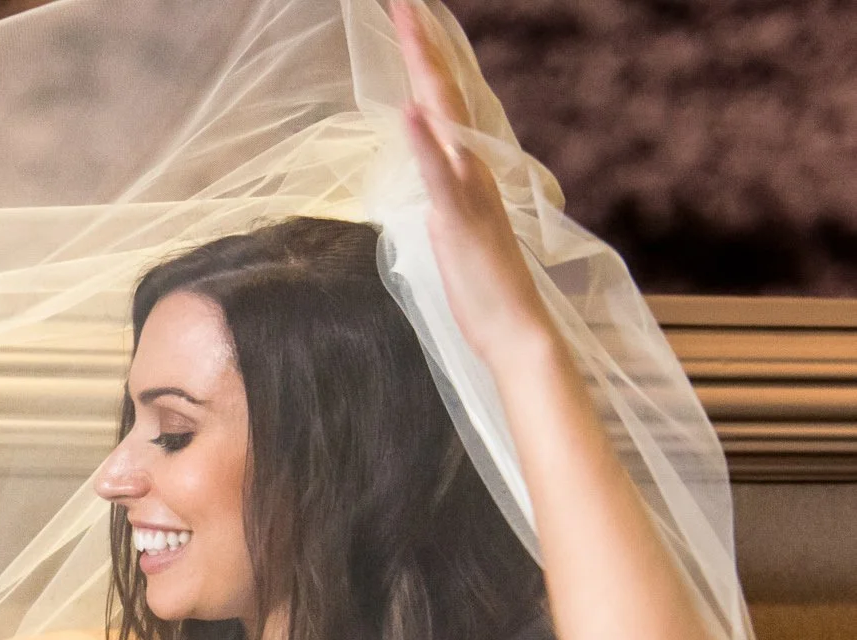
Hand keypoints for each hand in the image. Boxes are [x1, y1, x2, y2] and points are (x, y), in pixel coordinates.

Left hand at [390, 0, 555, 366]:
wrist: (515, 328)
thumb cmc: (484, 285)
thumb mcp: (454, 228)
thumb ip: (445, 196)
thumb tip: (428, 179)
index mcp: (469, 168)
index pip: (444, 101)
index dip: (427, 59)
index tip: (408, 18)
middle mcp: (473, 166)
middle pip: (445, 91)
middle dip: (424, 43)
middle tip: (404, 0)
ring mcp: (469, 189)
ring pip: (444, 117)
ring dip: (425, 69)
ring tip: (408, 22)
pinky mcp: (460, 219)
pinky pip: (442, 175)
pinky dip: (426, 141)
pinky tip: (411, 109)